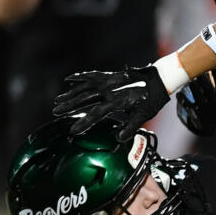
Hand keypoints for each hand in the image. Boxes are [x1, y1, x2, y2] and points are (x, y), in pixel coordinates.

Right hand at [52, 63, 169, 140]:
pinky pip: (92, 75)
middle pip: (85, 99)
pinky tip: (69, 80)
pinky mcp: (110, 76)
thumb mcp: (143, 116)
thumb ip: (130, 127)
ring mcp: (109, 81)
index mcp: (117, 101)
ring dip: (71, 93)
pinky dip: (80, 77)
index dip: (84, 123)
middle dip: (69, 106)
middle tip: (56, 112)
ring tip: (58, 100)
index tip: (73, 130)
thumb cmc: (152, 99)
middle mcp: (110, 90)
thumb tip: (119, 139)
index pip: (96, 114)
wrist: (159, 80)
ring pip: (85, 87)